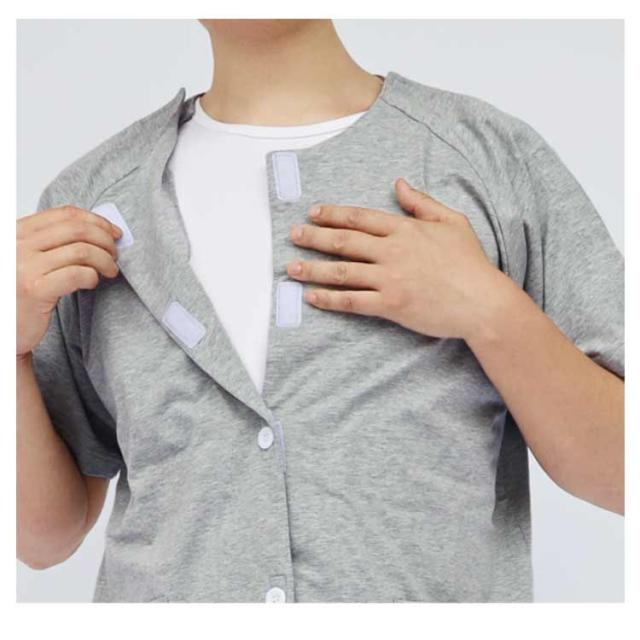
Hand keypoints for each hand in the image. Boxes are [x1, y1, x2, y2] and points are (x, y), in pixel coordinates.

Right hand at [17, 205, 121, 358]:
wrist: (5, 331)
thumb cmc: (21, 293)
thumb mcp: (30, 258)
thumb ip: (53, 242)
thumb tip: (100, 229)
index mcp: (17, 231)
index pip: (65, 214)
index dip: (96, 221)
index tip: (114, 232)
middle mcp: (17, 245)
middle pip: (77, 230)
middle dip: (105, 240)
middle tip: (115, 254)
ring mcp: (24, 266)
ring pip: (82, 251)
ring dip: (105, 260)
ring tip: (110, 270)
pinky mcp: (35, 289)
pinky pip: (77, 274)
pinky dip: (93, 276)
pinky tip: (92, 282)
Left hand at [286, 178, 513, 340]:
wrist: (483, 301)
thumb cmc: (470, 262)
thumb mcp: (452, 222)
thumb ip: (422, 202)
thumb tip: (399, 184)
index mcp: (405, 229)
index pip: (360, 218)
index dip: (333, 214)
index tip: (313, 213)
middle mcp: (392, 251)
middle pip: (344, 242)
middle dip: (314, 237)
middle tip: (293, 236)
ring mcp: (390, 279)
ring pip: (343, 272)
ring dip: (313, 269)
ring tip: (291, 269)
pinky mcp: (391, 305)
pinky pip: (353, 301)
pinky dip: (330, 300)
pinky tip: (312, 297)